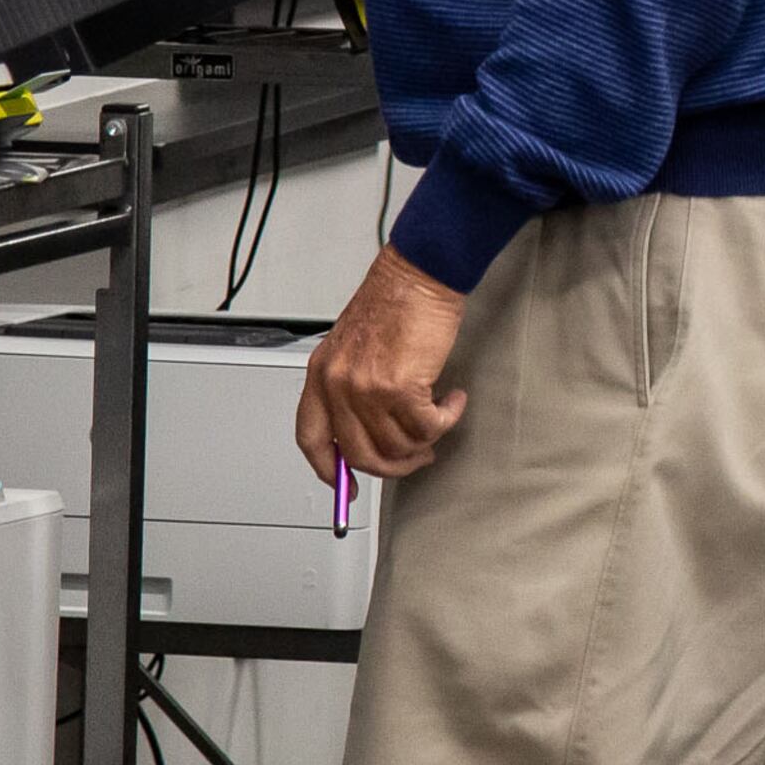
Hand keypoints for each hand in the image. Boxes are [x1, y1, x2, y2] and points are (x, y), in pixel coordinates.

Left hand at [296, 247, 471, 483]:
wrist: (418, 275)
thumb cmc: (393, 302)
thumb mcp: (353, 347)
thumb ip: (352, 388)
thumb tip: (370, 432)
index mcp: (320, 375)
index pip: (311, 438)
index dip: (329, 470)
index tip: (346, 489)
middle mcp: (337, 385)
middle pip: (360, 455)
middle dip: (395, 465)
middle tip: (418, 456)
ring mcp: (366, 389)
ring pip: (398, 446)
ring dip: (427, 439)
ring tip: (440, 416)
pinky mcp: (401, 387)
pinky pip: (428, 427)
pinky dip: (447, 419)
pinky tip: (452, 400)